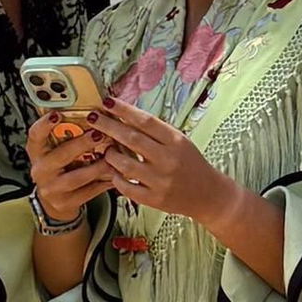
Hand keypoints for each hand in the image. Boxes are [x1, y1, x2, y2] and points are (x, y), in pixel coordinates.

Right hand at [25, 111, 114, 226]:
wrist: (54, 201)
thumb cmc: (59, 168)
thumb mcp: (55, 150)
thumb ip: (67, 134)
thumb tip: (93, 113)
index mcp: (37, 152)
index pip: (35, 135)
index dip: (44, 125)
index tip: (57, 115)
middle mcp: (41, 170)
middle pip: (60, 156)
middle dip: (81, 144)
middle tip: (99, 134)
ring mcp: (52, 189)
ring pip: (77, 177)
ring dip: (98, 166)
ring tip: (113, 157)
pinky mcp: (66, 202)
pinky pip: (89, 192)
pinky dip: (104, 182)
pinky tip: (116, 174)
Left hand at [85, 100, 223, 223]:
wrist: (208, 195)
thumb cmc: (190, 164)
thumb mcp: (179, 142)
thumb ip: (155, 132)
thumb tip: (125, 115)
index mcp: (176, 141)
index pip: (145, 121)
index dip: (124, 110)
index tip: (107, 102)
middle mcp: (168, 160)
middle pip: (132, 138)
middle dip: (108, 126)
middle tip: (93, 117)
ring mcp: (160, 181)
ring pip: (125, 164)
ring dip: (110, 154)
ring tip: (106, 149)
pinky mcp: (154, 200)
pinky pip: (127, 187)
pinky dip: (116, 178)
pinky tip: (114, 172)